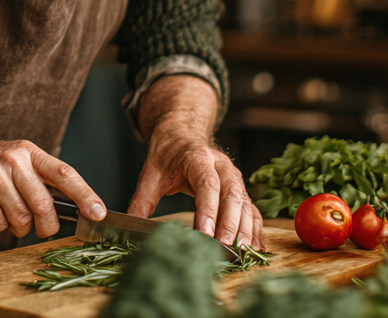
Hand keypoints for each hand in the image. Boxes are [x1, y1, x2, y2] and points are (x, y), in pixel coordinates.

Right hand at [0, 138, 106, 238]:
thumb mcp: (14, 159)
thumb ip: (39, 178)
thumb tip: (73, 207)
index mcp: (27, 151)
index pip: (64, 172)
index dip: (85, 195)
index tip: (99, 212)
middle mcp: (12, 160)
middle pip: (44, 204)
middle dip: (47, 224)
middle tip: (44, 228)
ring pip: (22, 219)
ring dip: (18, 226)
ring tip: (6, 212)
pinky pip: (0, 225)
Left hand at [127, 127, 263, 249]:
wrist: (182, 136)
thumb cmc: (167, 155)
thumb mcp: (151, 173)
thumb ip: (142, 199)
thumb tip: (131, 223)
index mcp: (198, 158)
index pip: (207, 184)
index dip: (207, 209)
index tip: (204, 233)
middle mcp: (222, 166)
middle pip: (232, 194)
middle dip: (230, 222)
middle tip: (224, 246)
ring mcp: (234, 176)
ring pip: (245, 202)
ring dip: (246, 228)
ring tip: (242, 251)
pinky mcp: (240, 188)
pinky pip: (252, 207)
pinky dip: (255, 227)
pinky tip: (256, 246)